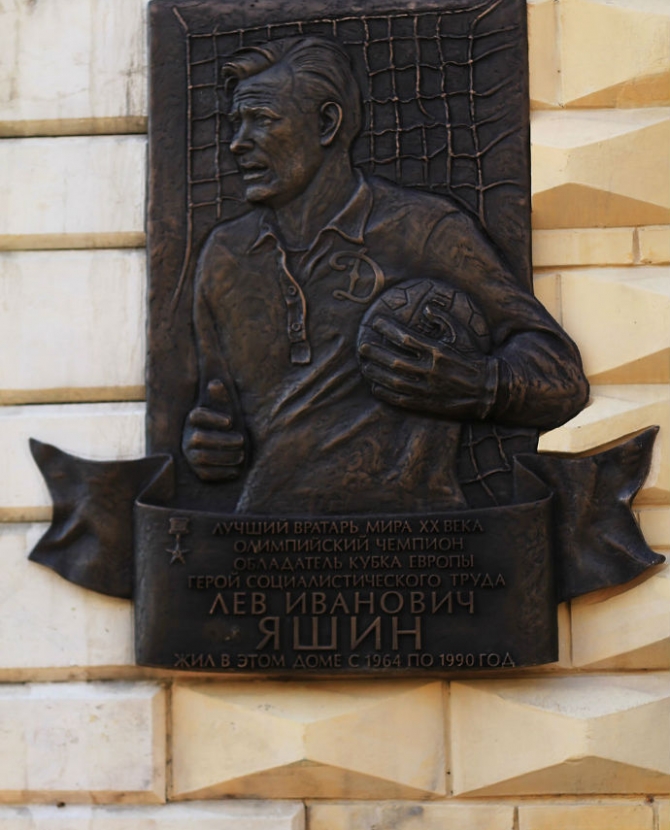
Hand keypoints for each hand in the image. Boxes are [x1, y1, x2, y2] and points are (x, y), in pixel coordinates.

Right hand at [182, 379, 245, 480]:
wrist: (231, 448)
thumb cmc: (229, 425)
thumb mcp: (227, 411)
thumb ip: (221, 398)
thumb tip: (215, 383)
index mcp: (195, 420)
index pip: (197, 415)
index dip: (212, 417)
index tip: (231, 421)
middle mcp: (188, 438)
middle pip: (199, 439)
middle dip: (222, 440)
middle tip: (242, 440)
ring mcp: (191, 456)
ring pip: (202, 457)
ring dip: (224, 457)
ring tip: (242, 455)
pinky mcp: (198, 471)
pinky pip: (206, 474)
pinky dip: (222, 472)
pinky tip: (236, 469)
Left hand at [358, 316, 497, 419]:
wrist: (488, 390)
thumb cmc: (474, 358)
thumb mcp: (463, 334)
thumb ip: (444, 319)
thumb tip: (426, 308)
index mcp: (437, 351)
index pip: (405, 338)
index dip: (388, 329)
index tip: (376, 322)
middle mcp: (429, 370)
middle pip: (394, 360)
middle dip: (376, 352)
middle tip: (363, 346)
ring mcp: (426, 389)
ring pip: (393, 380)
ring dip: (376, 372)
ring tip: (365, 365)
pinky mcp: (426, 404)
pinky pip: (400, 399)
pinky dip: (385, 393)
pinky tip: (375, 386)